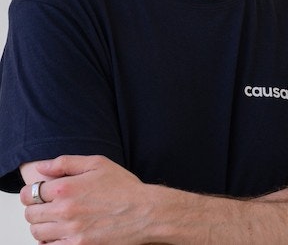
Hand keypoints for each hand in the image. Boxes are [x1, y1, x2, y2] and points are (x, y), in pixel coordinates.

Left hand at [21, 155, 156, 243]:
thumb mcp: (99, 164)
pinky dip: (50, 242)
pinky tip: (62, 235)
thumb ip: (67, 162)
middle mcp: (65, 210)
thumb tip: (42, 167)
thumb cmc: (125, 188)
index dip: (32, 193)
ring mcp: (70, 231)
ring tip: (57, 221)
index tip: (39, 195)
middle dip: (37, 210)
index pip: (30, 193)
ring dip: (43, 227)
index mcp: (66, 188)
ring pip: (37, 233)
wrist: (146, 213)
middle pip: (31, 214)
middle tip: (49, 208)